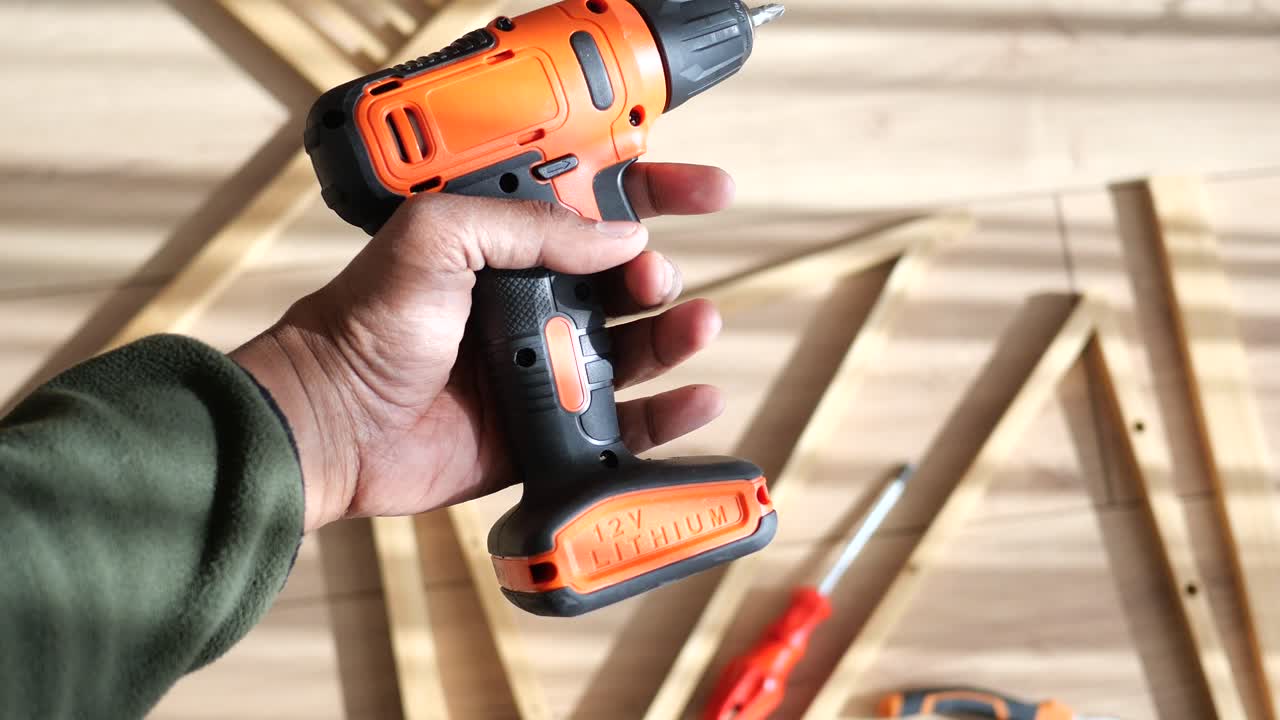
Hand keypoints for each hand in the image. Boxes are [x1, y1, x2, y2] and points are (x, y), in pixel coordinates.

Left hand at [232, 164, 734, 531]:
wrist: (331, 424)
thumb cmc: (363, 325)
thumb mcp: (436, 238)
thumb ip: (528, 227)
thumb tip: (620, 237)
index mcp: (504, 246)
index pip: (594, 209)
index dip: (654, 195)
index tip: (707, 191)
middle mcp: (529, 303)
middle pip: (623, 281)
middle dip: (656, 273)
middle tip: (652, 279)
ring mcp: (541, 368)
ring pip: (633, 349)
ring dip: (674, 334)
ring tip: (695, 325)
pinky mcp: (548, 432)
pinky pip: (622, 422)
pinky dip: (667, 413)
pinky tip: (698, 396)